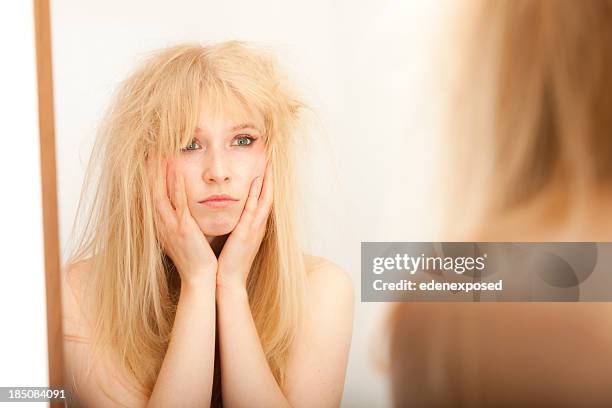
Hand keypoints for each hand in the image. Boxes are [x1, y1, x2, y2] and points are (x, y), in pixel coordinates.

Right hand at [146, 154, 216, 284]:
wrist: (199, 277)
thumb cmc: (194, 258)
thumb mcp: (181, 236)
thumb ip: (178, 222)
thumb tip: (178, 212)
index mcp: (161, 224)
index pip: (152, 194)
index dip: (149, 176)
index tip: (149, 158)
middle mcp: (161, 222)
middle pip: (151, 189)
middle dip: (150, 169)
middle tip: (149, 148)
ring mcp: (170, 224)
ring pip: (161, 191)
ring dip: (160, 171)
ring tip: (159, 151)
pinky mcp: (183, 227)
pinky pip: (178, 201)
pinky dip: (176, 184)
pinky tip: (176, 169)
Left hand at [217, 161, 273, 291]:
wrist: (228, 282)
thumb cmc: (229, 262)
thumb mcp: (236, 240)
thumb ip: (237, 226)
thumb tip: (234, 215)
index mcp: (255, 226)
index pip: (264, 199)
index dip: (267, 181)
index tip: (266, 165)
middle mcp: (259, 225)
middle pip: (269, 195)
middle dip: (271, 176)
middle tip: (273, 157)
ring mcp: (255, 228)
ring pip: (265, 198)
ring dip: (268, 180)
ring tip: (270, 162)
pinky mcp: (246, 233)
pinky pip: (253, 209)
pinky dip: (257, 194)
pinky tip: (257, 180)